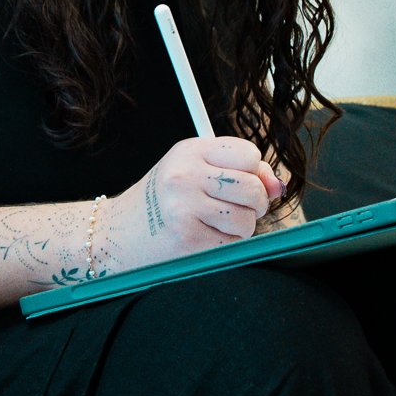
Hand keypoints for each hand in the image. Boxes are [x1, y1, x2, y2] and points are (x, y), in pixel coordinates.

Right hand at [106, 138, 285, 272]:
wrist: (117, 234)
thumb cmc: (163, 201)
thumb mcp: (194, 172)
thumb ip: (239, 172)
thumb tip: (279, 185)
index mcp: (190, 151)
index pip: (249, 154)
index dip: (253, 171)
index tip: (240, 181)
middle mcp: (186, 174)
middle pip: (253, 188)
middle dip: (254, 204)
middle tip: (235, 207)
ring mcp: (185, 207)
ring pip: (247, 219)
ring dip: (240, 227)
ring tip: (216, 223)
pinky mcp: (188, 237)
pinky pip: (232, 242)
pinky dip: (226, 244)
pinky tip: (205, 237)